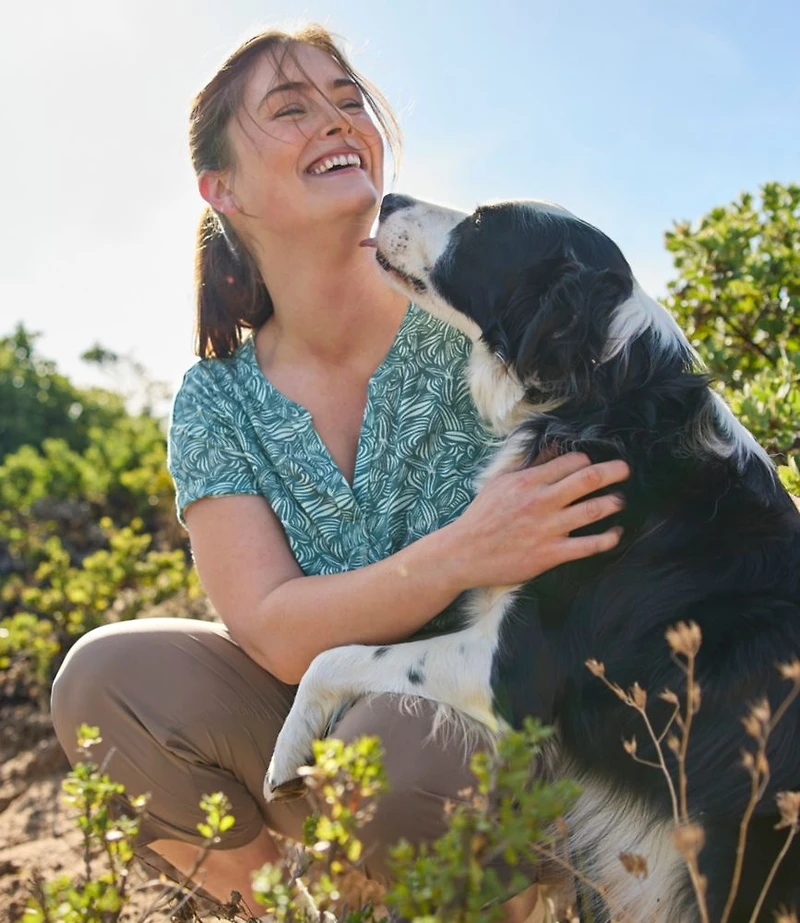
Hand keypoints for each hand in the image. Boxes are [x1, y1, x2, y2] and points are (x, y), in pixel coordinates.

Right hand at [445, 453, 628, 588]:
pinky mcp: (550, 554)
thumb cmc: (481, 517)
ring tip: (620, 500)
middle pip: (589, 479)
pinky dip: (608, 538)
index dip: (588, 459)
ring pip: (594, 510)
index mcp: (529, 481)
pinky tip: (616, 533)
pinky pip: (589, 545)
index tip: (594, 462)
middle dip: (614, 471)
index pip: (571, 461)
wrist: (464, 553)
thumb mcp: (499, 482)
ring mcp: (548, 528)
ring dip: (614, 502)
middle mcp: (542, 501)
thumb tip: (550, 448)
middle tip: (625, 469)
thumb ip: (527, 466)